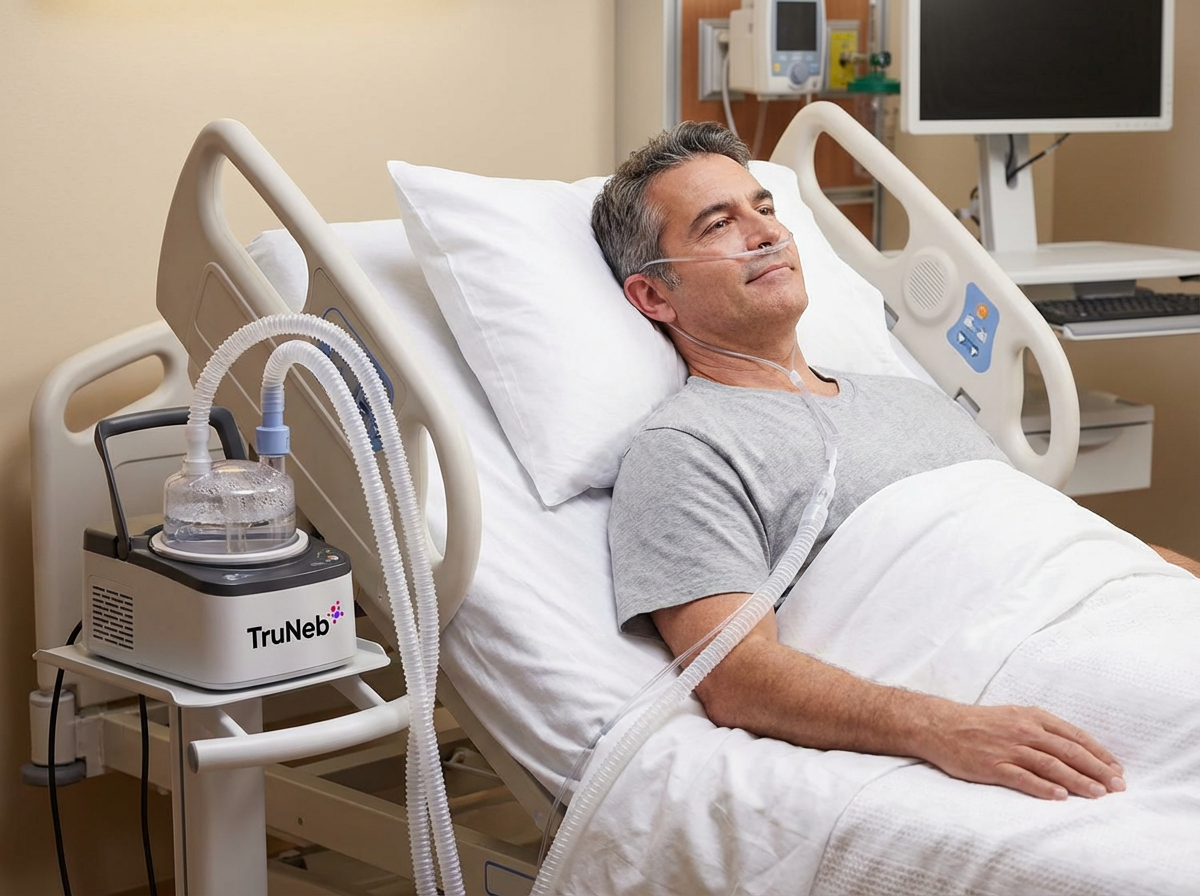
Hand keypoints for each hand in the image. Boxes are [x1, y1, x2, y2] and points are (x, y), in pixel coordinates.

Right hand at [919, 703, 1125, 799]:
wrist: (940, 725)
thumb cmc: (979, 723)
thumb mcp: (1014, 716)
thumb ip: (1041, 729)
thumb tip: (1074, 747)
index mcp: (1031, 717)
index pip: (1074, 736)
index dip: (1098, 753)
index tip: (1117, 769)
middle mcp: (1023, 731)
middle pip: (1068, 751)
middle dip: (1097, 769)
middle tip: (1118, 786)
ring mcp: (1007, 748)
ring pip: (1051, 765)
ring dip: (1078, 781)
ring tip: (1098, 794)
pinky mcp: (992, 765)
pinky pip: (1022, 777)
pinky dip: (1043, 787)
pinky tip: (1060, 796)